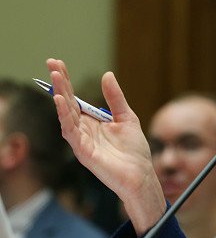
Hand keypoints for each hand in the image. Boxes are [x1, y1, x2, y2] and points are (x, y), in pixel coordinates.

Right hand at [47, 58, 164, 235]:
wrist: (141, 174)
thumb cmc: (134, 150)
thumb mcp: (127, 117)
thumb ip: (115, 98)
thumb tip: (107, 74)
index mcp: (92, 121)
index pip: (75, 98)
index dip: (67, 81)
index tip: (58, 63)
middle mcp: (83, 129)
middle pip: (68, 103)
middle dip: (59, 83)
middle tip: (51, 63)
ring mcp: (81, 140)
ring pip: (66, 114)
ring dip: (60, 95)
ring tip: (55, 77)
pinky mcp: (82, 150)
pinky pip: (70, 131)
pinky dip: (64, 116)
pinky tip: (60, 101)